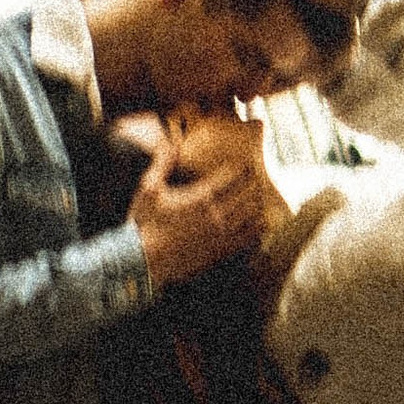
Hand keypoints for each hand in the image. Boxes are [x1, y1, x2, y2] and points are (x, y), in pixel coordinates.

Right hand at [127, 109, 283, 291]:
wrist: (143, 261)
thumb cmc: (144, 223)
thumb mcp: (149, 188)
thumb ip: (162, 163)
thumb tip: (169, 143)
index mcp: (201, 197)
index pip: (231, 176)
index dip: (242, 167)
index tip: (246, 162)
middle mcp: (216, 215)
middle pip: (247, 194)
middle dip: (254, 183)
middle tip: (257, 176)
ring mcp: (221, 235)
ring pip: (252, 216)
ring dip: (258, 204)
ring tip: (260, 196)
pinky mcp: (220, 252)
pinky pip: (248, 238)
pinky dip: (257, 228)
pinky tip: (261, 223)